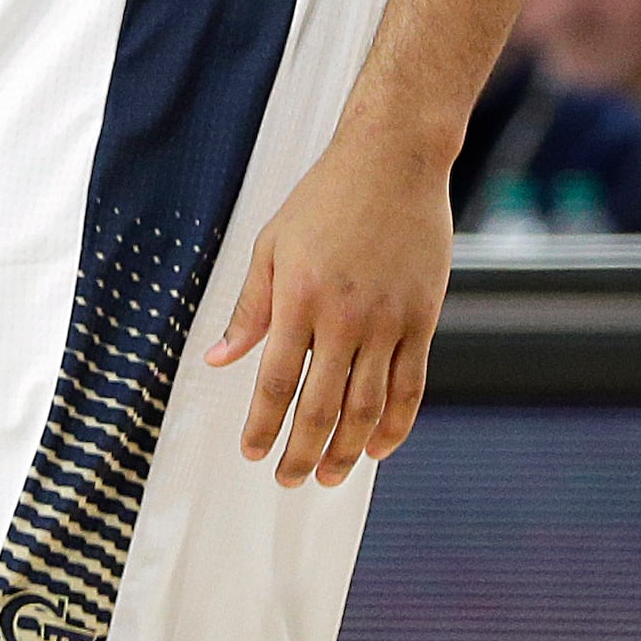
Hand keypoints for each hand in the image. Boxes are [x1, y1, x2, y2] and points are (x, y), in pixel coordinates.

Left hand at [204, 124, 450, 487]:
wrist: (394, 160)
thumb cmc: (325, 198)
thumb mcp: (273, 245)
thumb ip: (249, 308)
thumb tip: (218, 361)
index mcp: (299, 297)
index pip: (277, 381)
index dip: (263, 426)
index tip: (253, 453)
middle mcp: (345, 316)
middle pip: (322, 405)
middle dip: (301, 452)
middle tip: (289, 480)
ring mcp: (389, 320)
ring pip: (369, 406)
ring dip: (347, 450)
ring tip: (329, 476)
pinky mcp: (422, 318)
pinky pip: (410, 385)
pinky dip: (396, 424)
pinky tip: (379, 448)